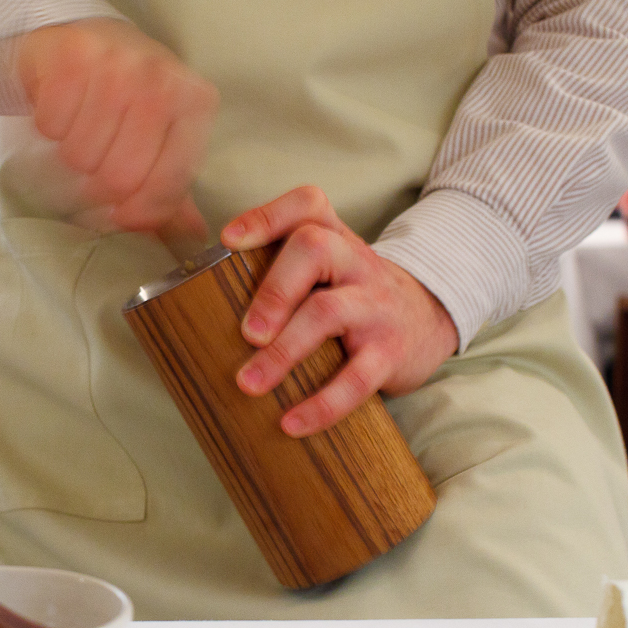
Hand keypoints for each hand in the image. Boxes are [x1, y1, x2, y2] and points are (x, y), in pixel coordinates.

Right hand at [14, 18, 215, 240]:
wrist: (83, 33)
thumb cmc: (127, 93)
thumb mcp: (161, 134)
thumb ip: (173, 187)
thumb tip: (193, 236)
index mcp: (194, 102)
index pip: (169, 183)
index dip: (142, 213)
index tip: (122, 217)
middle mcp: (161, 78)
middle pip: (119, 177)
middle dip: (99, 184)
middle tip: (96, 164)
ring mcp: (117, 63)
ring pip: (80, 155)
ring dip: (73, 154)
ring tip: (81, 130)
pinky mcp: (73, 56)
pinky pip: (51, 126)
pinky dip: (50, 126)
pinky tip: (64, 108)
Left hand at [221, 186, 459, 437]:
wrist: (429, 318)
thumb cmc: (353, 295)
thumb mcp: (328, 270)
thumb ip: (278, 273)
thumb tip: (198, 313)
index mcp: (334, 237)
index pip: (307, 205)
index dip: (266, 216)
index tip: (229, 240)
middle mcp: (356, 262)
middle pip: (314, 247)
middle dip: (273, 289)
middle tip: (246, 333)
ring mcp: (375, 304)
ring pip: (329, 312)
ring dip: (283, 351)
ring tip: (249, 384)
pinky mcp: (390, 352)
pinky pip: (356, 378)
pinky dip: (322, 404)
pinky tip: (291, 423)